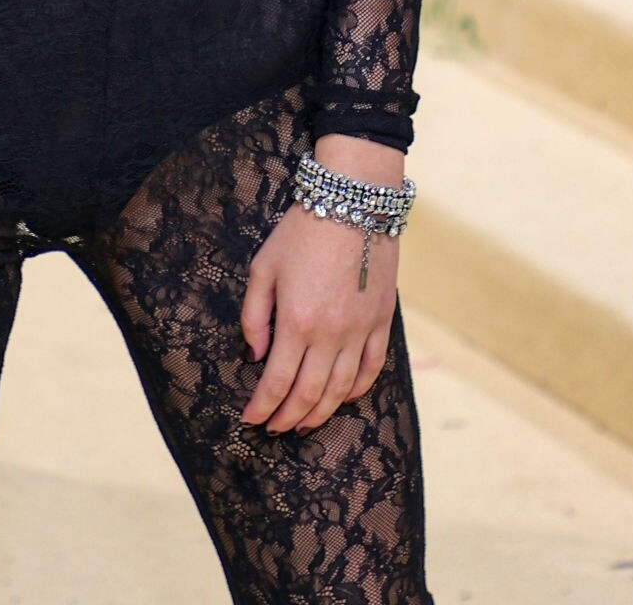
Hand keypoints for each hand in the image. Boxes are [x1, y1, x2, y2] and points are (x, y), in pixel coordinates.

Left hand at [240, 137, 402, 434]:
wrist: (353, 203)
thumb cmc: (302, 231)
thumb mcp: (264, 266)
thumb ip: (255, 315)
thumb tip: (255, 354)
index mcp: (297, 320)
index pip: (277, 381)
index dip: (262, 407)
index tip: (250, 418)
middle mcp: (330, 334)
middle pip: (309, 395)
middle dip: (287, 418)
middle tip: (273, 428)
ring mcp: (360, 330)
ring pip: (340, 391)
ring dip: (319, 414)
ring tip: (302, 424)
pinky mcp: (382, 322)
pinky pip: (370, 370)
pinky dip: (355, 391)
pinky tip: (341, 399)